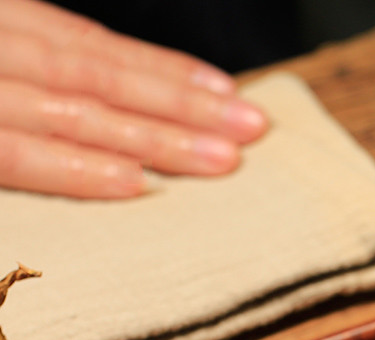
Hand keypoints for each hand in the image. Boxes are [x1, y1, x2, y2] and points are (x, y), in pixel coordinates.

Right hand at [0, 0, 267, 198]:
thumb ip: (31, 72)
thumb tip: (99, 106)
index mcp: (3, 25)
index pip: (95, 48)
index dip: (165, 70)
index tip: (225, 91)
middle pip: (104, 78)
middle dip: (185, 104)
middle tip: (252, 127)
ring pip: (79, 111)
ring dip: (157, 137)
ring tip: (221, 159)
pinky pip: (18, 153)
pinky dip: (78, 166)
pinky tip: (137, 181)